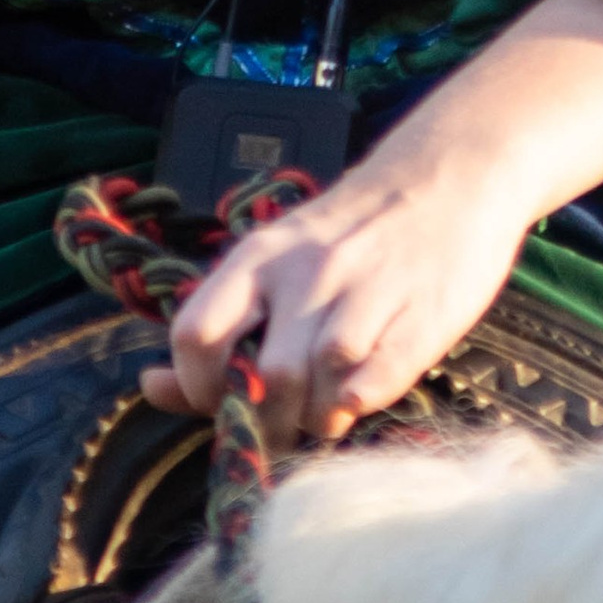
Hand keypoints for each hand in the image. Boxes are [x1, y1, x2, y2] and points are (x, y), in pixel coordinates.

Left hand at [142, 148, 527, 451]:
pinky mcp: (421, 314)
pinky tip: (358, 398)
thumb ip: (220, 323)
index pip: (196, 333)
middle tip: (281, 430)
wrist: (450, 173)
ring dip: (316, 420)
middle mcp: (307, 271)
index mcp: (260, 255)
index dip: (197, 389)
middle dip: (267, 423)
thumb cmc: (351, 231)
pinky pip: (377, 381)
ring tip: (324, 413)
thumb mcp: (274, 258)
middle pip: (264, 377)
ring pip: (321, 386)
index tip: (221, 406)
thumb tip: (151, 387)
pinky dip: (360, 405)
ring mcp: (366, 292)